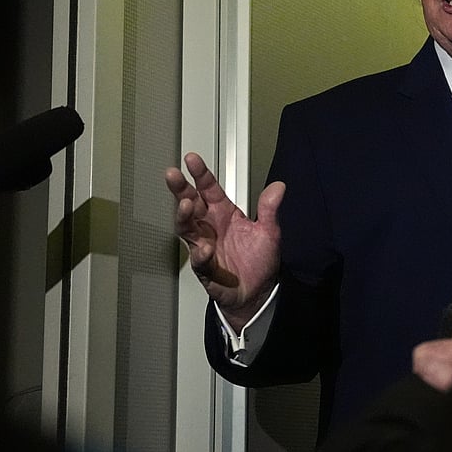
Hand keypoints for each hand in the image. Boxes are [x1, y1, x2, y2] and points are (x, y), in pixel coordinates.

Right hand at [165, 152, 283, 326]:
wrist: (258, 292)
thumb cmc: (258, 260)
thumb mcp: (269, 232)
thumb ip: (269, 209)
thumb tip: (279, 186)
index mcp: (224, 213)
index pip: (209, 189)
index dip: (200, 174)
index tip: (192, 159)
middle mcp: (210, 227)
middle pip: (190, 203)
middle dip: (181, 189)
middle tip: (173, 175)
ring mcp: (204, 246)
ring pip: (187, 228)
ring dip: (184, 216)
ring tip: (186, 205)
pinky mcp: (205, 268)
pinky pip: (200, 260)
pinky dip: (201, 254)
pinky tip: (205, 249)